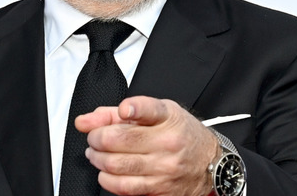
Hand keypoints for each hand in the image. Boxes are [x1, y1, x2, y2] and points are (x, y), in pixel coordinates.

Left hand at [75, 96, 219, 195]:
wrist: (211, 163)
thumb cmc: (182, 134)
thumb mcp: (158, 112)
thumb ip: (117, 114)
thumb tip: (84, 121)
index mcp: (168, 119)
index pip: (148, 109)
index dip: (131, 108)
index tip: (122, 110)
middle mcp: (168, 144)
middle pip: (118, 141)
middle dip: (96, 138)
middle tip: (94, 138)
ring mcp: (165, 170)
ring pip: (117, 166)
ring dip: (97, 159)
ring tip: (96, 154)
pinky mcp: (162, 190)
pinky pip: (125, 189)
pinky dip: (108, 180)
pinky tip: (108, 172)